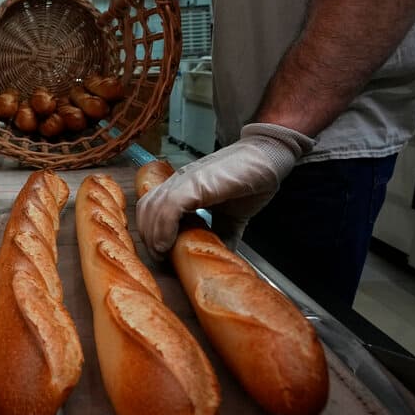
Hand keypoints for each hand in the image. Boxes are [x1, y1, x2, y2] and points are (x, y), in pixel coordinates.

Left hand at [136, 123, 313, 256]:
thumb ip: (222, 235)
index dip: (150, 232)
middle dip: (147, 237)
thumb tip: (222, 258)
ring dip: (153, 236)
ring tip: (163, 254)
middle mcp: (177, 182)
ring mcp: (184, 181)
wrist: (268, 155)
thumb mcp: (231, 217)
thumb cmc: (250, 181)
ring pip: (152, 209)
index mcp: (182, 188)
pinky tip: (168, 245)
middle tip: (161, 258)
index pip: (151, 209)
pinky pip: (168, 207)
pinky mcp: (195, 183)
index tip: (160, 254)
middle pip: (145, 210)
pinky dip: (163, 229)